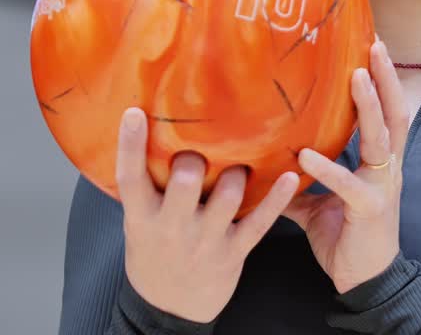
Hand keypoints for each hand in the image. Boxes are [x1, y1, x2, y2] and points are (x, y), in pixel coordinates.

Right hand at [117, 107, 299, 322]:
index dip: (130, 144)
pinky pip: (260, 222)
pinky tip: (290, 176)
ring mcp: (205, 240)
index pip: (131, 178)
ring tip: (238, 163)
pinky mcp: (234, 251)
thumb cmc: (155, 253)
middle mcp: (172, 229)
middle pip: (184, 183)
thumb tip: (147, 135)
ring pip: (228, 195)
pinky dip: (277, 198)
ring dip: (237, 172)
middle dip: (194, 159)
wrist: (171, 307)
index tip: (135, 113)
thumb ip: (146, 189)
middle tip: (200, 149)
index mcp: (142, 218)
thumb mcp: (138, 223)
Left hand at [284, 40, 409, 293]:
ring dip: (370, 106)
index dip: (384, 80)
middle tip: (375, 45)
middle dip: (387, 79)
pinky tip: (306, 155)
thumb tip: (264, 160)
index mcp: (380, 162)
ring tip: (356, 77)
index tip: (373, 47)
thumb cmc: (345, 237)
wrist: (363, 280)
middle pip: (396, 113)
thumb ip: (299, 179)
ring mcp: (383, 187)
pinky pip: (348, 184)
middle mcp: (388, 168)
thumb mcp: (317, 202)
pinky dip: (328, 168)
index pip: (388, 112)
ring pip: (383, 138)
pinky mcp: (370, 209)